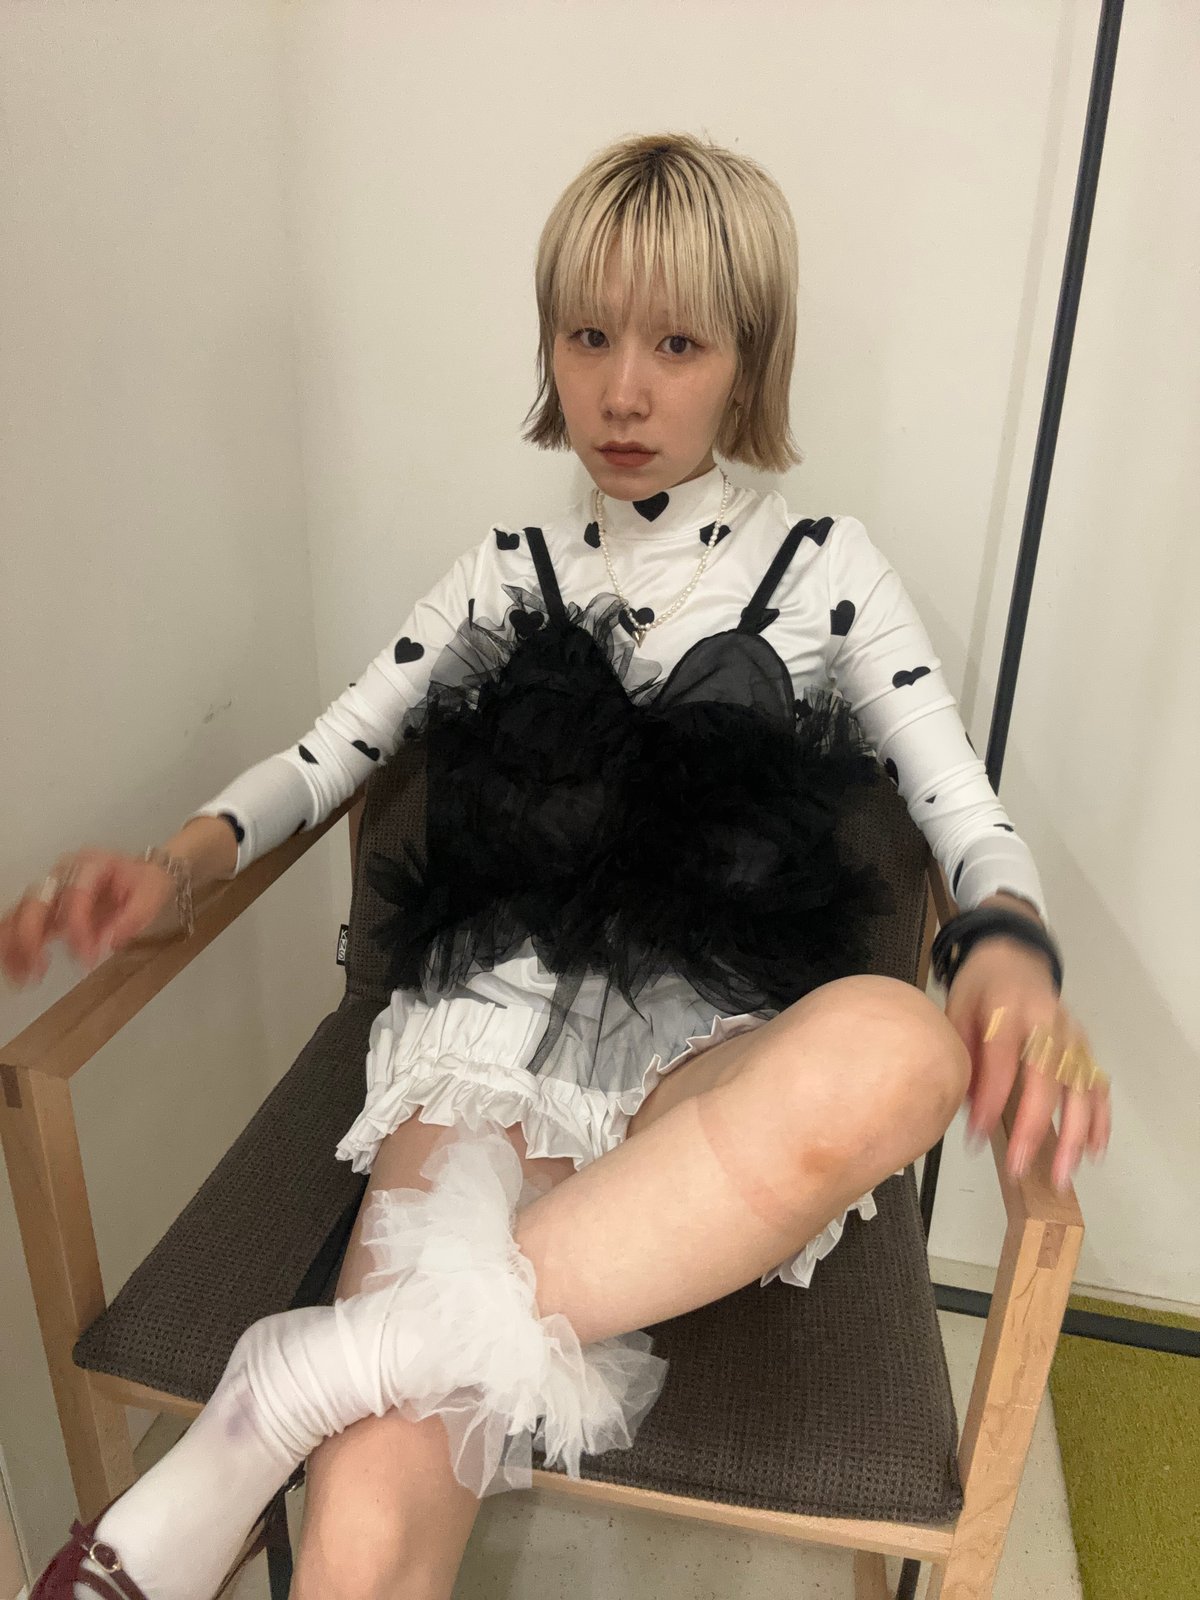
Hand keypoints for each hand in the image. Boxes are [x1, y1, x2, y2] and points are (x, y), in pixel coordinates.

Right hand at [0, 848, 178, 987]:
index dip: (78, 928)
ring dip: (16, 946)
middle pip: (36, 901)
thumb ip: (133, 918)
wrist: (139, 876)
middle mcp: (65, 874)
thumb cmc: (143, 883)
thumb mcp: (151, 895)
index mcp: (91, 864)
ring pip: (20, 914)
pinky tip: (20, 972)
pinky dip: (16, 949)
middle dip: (32, 936)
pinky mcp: (47, 909)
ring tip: (23, 976)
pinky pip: (20, 926)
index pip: (75, 894)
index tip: (87, 957)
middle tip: (41, 967)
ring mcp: (52, 890)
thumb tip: (109, 942)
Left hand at [943, 937, 1110, 1190]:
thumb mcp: (956, 1008)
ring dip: (1074, 1135)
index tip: (976, 1134)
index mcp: (1007, 1009)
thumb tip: (967, 1106)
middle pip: (1047, 1080)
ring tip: (1061, 1173)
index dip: (991, 1099)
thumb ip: (961, 1053)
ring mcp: (1071, 1036)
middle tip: (1019, 1166)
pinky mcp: (1085, 1046)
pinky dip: (1100, 1120)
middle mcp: (1045, 1023)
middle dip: (1035, 1128)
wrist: (1013, 955)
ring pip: (1080, 1089)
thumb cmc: (980, 987)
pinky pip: (1098, 1086)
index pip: (1002, 1059)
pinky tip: (1094, 1150)